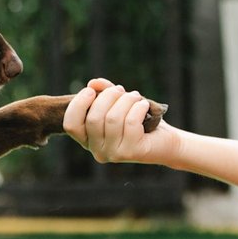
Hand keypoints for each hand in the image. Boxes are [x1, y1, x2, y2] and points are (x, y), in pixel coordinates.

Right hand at [62, 78, 176, 164]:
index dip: (78, 104)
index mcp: (88, 140)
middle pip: (94, 118)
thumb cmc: (139, 120)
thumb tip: (93, 83)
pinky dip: (138, 107)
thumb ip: (103, 93)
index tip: (91, 90)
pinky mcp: (131, 153)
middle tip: (121, 91)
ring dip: (126, 100)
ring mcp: (113, 154)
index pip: (71, 124)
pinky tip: (144, 105)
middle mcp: (97, 151)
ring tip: (135, 97)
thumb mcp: (118, 103)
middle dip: (109, 97)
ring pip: (113, 119)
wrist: (167, 141)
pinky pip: (130, 122)